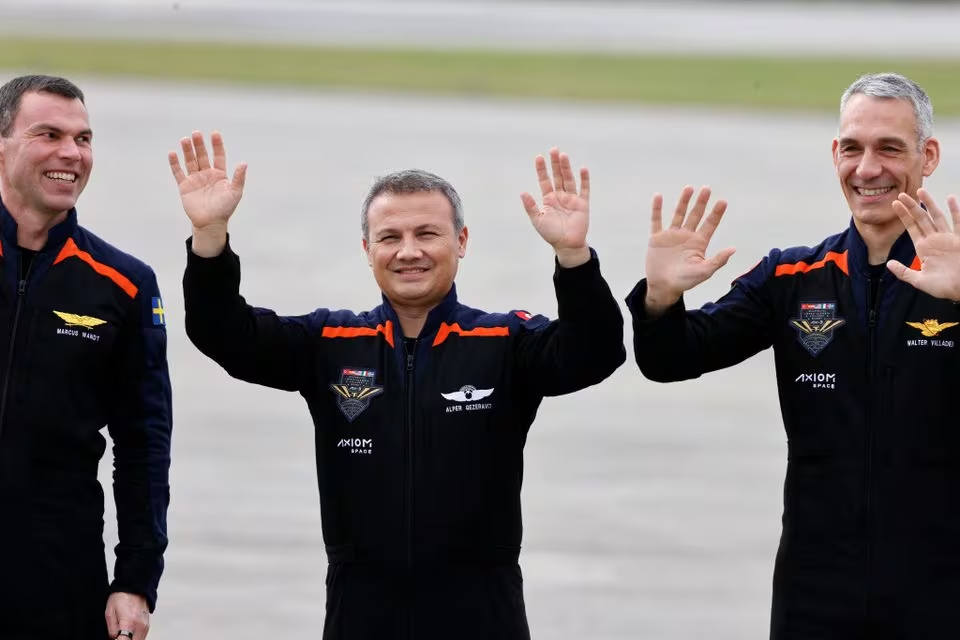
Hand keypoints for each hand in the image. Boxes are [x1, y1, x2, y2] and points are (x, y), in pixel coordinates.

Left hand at [105, 592, 149, 639]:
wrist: (134, 586)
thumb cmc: (121, 597)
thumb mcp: (109, 613)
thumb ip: (111, 630)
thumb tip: (114, 638)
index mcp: (130, 623)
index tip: (115, 638)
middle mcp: (140, 626)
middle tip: (118, 636)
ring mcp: (146, 626)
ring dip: (130, 639)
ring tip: (122, 634)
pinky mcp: (147, 625)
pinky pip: (141, 637)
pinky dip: (134, 637)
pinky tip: (128, 633)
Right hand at [169, 131, 246, 255]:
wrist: (211, 223)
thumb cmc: (225, 208)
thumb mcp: (235, 192)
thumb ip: (239, 178)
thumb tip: (244, 163)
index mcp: (220, 174)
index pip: (218, 156)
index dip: (217, 145)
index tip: (214, 133)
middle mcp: (207, 174)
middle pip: (202, 156)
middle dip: (199, 144)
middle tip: (196, 133)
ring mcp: (195, 179)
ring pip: (190, 161)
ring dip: (187, 150)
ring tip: (185, 139)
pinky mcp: (185, 186)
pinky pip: (178, 173)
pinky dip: (175, 163)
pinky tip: (172, 153)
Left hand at [520, 147, 589, 267]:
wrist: (567, 245)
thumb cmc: (551, 234)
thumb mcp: (538, 220)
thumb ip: (530, 206)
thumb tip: (522, 192)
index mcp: (548, 199)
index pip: (544, 180)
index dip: (542, 169)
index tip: (539, 157)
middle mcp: (560, 196)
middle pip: (557, 176)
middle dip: (555, 164)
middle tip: (553, 149)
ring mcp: (572, 199)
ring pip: (569, 179)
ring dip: (566, 168)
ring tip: (563, 155)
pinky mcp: (582, 204)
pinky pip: (584, 189)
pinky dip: (584, 179)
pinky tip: (582, 169)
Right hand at [645, 186, 734, 311]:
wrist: (663, 287)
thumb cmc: (685, 282)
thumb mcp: (704, 271)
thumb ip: (718, 260)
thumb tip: (733, 249)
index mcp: (698, 243)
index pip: (710, 225)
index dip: (716, 213)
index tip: (723, 202)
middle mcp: (686, 236)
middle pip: (695, 215)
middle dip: (701, 203)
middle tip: (707, 189)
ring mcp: (671, 236)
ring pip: (678, 214)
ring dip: (683, 202)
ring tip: (689, 188)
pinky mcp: (657, 238)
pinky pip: (656, 220)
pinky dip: (657, 209)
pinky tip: (658, 196)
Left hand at [888, 189, 959, 299]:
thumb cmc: (944, 287)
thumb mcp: (919, 281)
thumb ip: (904, 272)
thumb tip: (888, 264)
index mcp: (923, 248)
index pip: (911, 227)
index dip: (903, 215)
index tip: (894, 204)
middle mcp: (935, 240)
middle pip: (921, 219)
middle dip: (912, 207)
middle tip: (902, 194)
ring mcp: (948, 238)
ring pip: (937, 217)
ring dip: (929, 204)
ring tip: (921, 191)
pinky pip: (958, 222)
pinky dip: (955, 210)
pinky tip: (950, 198)